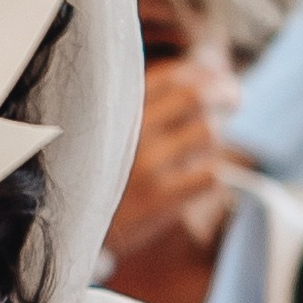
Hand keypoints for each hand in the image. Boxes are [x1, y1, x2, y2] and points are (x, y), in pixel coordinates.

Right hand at [109, 54, 242, 263]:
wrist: (67, 229)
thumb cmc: (96, 174)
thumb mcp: (107, 129)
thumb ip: (146, 103)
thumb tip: (209, 74)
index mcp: (117, 108)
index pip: (172, 75)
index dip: (203, 73)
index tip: (218, 77)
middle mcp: (132, 130)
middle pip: (196, 96)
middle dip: (225, 93)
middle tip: (235, 99)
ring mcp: (147, 164)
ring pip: (208, 135)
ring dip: (213, 140)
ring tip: (201, 148)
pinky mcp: (161, 198)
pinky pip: (212, 176)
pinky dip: (214, 176)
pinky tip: (200, 180)